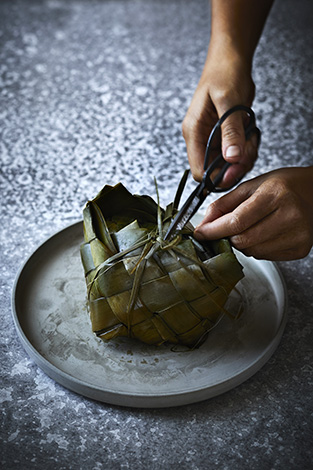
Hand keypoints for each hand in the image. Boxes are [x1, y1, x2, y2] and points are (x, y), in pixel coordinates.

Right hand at [182, 47, 258, 185]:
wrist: (230, 59)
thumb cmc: (225, 73)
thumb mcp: (229, 101)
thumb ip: (231, 131)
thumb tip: (232, 158)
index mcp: (193, 132)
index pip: (199, 171)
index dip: (218, 177)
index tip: (238, 166)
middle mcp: (199, 139)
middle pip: (215, 171)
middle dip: (235, 166)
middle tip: (249, 148)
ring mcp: (211, 139)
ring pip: (227, 164)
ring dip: (243, 157)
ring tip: (251, 137)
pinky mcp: (222, 136)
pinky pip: (235, 153)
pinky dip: (246, 149)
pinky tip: (250, 134)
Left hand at [194, 167, 312, 260]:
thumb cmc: (283, 186)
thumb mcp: (251, 186)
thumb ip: (224, 204)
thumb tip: (203, 224)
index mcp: (275, 194)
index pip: (236, 221)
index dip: (214, 230)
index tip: (200, 233)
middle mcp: (290, 215)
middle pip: (243, 240)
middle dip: (228, 236)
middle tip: (229, 227)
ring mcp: (298, 234)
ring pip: (252, 252)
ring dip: (243, 243)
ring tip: (252, 227)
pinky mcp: (301, 248)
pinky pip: (265, 256)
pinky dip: (257, 248)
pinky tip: (265, 233)